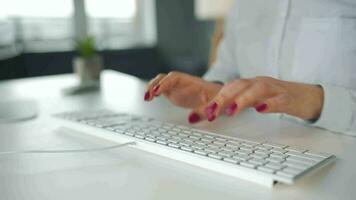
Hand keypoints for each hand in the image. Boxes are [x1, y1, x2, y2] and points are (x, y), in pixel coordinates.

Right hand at [144, 71, 222, 122]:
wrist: (220, 96)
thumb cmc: (219, 98)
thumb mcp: (214, 105)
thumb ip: (203, 111)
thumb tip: (191, 118)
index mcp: (192, 83)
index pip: (175, 78)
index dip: (165, 83)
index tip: (158, 90)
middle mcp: (183, 83)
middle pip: (165, 78)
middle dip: (155, 84)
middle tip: (149, 95)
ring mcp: (177, 88)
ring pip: (160, 83)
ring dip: (152, 88)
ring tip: (146, 97)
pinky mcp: (174, 94)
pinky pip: (161, 90)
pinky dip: (153, 93)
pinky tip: (149, 98)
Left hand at [204, 76, 323, 120]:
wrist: (308, 96)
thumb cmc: (275, 98)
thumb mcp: (251, 102)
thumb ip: (229, 106)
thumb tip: (205, 115)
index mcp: (247, 85)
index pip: (226, 90)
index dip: (211, 101)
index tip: (197, 115)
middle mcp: (258, 84)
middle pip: (237, 87)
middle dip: (221, 99)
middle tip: (210, 114)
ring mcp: (274, 90)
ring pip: (256, 90)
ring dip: (242, 100)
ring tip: (230, 111)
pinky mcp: (289, 98)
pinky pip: (279, 99)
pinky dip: (270, 104)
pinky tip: (261, 109)